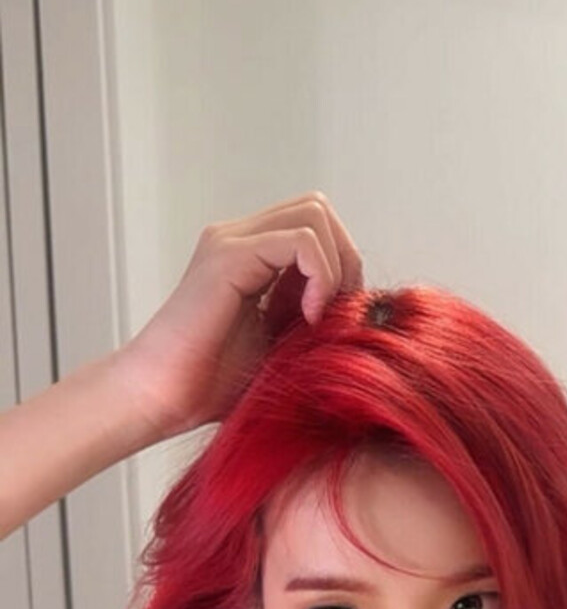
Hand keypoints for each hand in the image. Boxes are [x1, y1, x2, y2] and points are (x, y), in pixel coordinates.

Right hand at [113, 191, 364, 441]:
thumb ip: (311, 317)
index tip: (338, 317)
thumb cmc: (212, 386)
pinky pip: (301, 241)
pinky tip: (308, 316)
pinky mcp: (228, 256)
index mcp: (251, 256)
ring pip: (314, 214)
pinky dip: (320, 275)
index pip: (316, 228)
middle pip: (318, 209)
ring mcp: (231, 242)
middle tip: (338, 310)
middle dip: (344, 257)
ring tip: (319, 315)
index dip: (342, 265)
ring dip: (335, 265)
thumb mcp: (282, 345)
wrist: (162, 400)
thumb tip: (361, 309)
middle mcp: (239, 238)